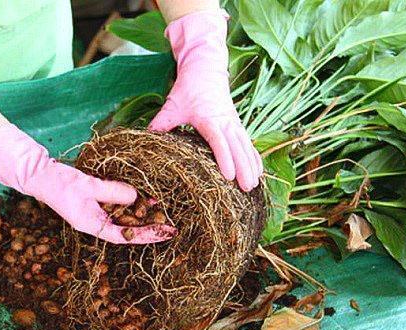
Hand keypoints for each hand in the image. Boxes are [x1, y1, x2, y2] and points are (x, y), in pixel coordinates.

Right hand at [0, 124, 176, 243]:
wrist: (41, 175)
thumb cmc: (60, 183)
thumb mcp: (89, 186)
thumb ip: (113, 191)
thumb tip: (137, 197)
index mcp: (92, 225)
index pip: (125, 236)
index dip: (147, 236)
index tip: (165, 233)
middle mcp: (97, 222)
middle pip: (127, 228)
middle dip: (148, 225)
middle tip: (171, 222)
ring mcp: (96, 212)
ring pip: (125, 216)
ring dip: (141, 212)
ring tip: (161, 205)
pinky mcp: (96, 201)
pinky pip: (118, 204)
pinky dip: (131, 201)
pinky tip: (144, 194)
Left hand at [149, 9, 262, 191]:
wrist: (205, 67)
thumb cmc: (188, 87)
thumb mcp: (172, 105)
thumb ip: (161, 123)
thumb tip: (147, 139)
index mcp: (208, 118)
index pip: (218, 141)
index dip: (224, 159)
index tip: (229, 176)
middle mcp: (225, 121)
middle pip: (237, 147)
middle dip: (244, 168)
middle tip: (247, 187)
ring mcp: (233, 121)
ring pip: (245, 145)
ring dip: (252, 165)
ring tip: (255, 184)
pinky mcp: (236, 123)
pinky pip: (247, 142)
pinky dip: (253, 156)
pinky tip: (258, 171)